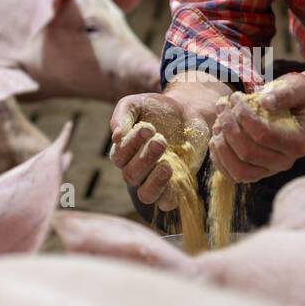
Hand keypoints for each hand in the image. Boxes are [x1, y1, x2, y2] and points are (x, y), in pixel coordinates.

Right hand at [109, 92, 209, 209]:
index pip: (119, 157)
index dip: (131, 145)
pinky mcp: (175, 186)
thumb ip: (122, 115)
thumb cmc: (158, 108)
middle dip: (145, 158)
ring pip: (146, 195)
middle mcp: (137, 169)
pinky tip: (176, 175)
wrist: (189, 112)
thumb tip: (115, 136)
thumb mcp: (137, 104)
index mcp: (124, 152)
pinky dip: (170, 195)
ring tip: (167, 165)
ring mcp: (155, 180)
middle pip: (131, 175)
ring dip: (155, 182)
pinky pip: (167, 202)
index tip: (149, 127)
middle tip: (161, 140)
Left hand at [209, 72, 304, 183]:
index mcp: (297, 143)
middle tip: (222, 106)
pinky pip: (232, 175)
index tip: (235, 97)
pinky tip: (217, 137)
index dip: (244, 116)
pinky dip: (219, 158)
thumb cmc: (294, 98)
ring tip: (218, 122)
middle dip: (229, 127)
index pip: (264, 135)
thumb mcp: (296, 88)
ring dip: (221, 145)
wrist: (294, 110)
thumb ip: (284, 93)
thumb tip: (265, 102)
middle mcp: (285, 162)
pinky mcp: (255, 174)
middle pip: (248, 153)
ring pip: (239, 170)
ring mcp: (269, 171)